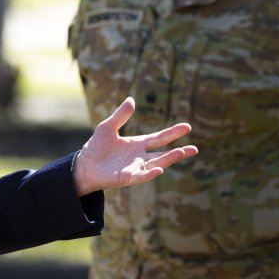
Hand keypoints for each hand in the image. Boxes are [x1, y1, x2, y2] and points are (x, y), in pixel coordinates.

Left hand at [72, 97, 197, 194]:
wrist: (83, 166)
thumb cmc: (95, 147)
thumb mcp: (107, 127)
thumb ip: (120, 115)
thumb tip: (131, 99)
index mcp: (137, 144)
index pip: (159, 138)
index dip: (173, 133)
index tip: (187, 127)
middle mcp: (140, 157)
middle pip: (163, 154)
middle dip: (179, 152)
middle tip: (194, 149)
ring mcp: (135, 168)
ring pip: (157, 164)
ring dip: (169, 159)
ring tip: (182, 152)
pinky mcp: (128, 178)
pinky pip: (142, 176)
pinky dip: (150, 173)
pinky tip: (159, 169)